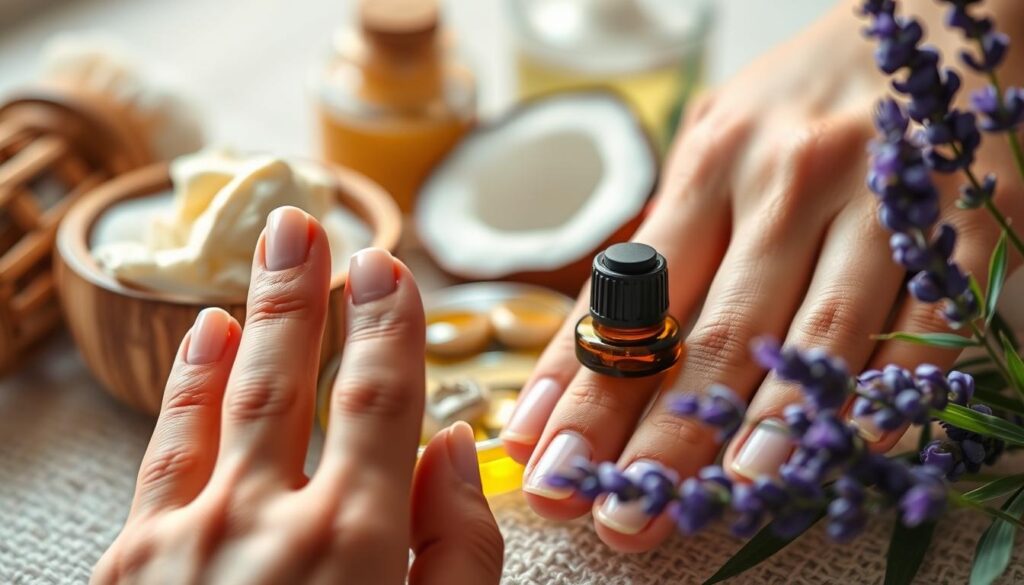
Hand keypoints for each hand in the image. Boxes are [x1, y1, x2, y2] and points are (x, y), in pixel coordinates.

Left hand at [93, 207, 502, 583]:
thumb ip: (459, 550)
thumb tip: (454, 450)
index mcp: (354, 542)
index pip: (377, 401)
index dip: (384, 325)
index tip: (385, 269)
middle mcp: (264, 522)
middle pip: (287, 380)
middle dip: (297, 293)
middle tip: (300, 224)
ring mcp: (186, 539)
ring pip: (220, 400)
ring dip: (248, 318)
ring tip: (264, 256)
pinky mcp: (130, 564)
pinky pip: (162, 452)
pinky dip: (185, 387)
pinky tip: (203, 342)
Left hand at [501, 3, 1023, 551]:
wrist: (934, 13)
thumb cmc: (802, 102)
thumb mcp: (713, 151)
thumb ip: (660, 248)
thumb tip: (582, 354)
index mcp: (710, 166)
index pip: (632, 299)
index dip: (584, 387)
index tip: (544, 458)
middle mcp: (785, 181)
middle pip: (712, 332)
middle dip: (661, 434)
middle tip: (620, 515)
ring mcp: (875, 200)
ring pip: (814, 336)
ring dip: (763, 431)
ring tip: (718, 503)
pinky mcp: (961, 220)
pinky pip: (923, 323)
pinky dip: (886, 395)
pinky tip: (845, 452)